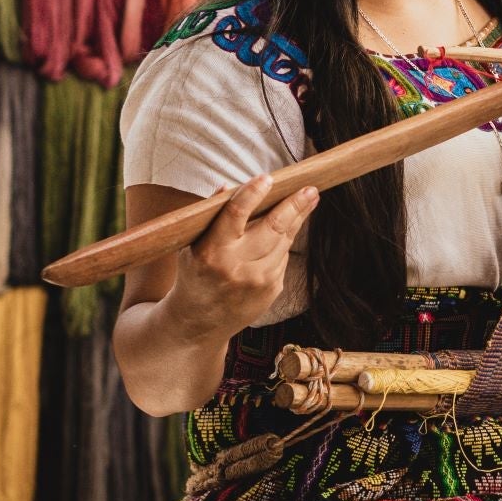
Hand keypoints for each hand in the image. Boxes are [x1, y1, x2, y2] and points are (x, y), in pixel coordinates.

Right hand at [166, 174, 317, 335]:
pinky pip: (283, 257)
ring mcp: (257, 281)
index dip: (253, 194)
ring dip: (298, 218)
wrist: (199, 322)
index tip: (268, 178)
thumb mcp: (191, 245)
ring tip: (309, 199)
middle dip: (294, 204)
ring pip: (284, 241)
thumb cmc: (196, 274)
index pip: (235, 215)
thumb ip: (210, 216)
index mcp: (211, 252)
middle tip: (309, 188)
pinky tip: (290, 227)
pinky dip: (285, 241)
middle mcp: (236, 267)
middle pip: (272, 227)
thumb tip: (229, 187)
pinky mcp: (271, 291)